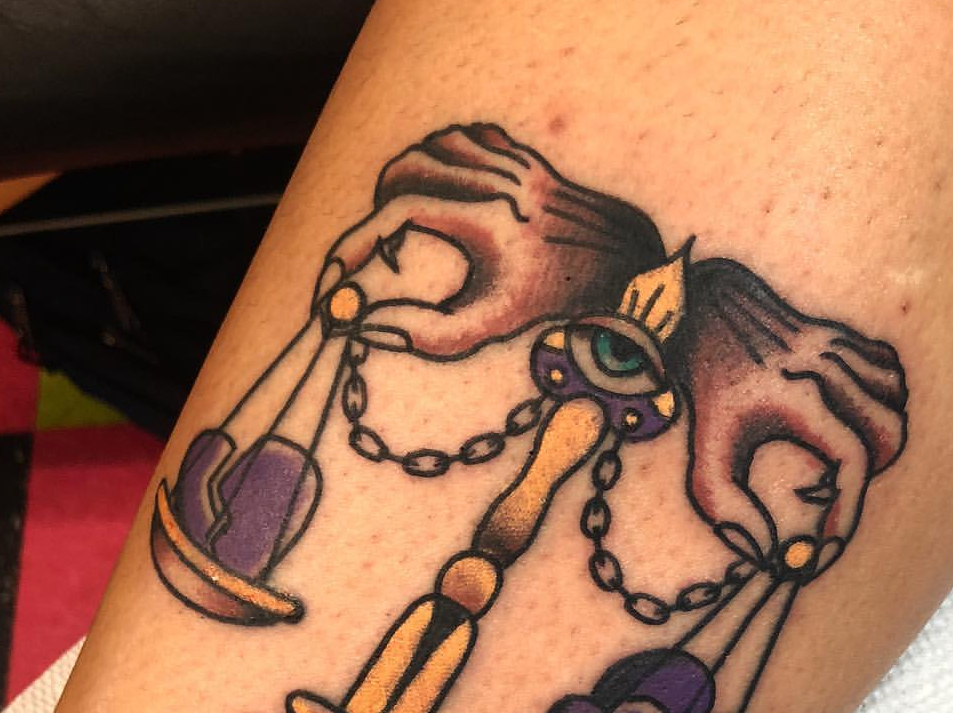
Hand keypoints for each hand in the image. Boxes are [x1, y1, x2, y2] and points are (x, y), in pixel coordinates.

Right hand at [316, 123, 663, 357]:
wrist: (614, 261)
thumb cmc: (546, 299)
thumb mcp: (487, 328)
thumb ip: (427, 335)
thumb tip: (368, 324)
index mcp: (488, 222)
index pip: (399, 214)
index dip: (357, 244)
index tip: (338, 276)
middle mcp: (498, 180)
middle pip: (405, 169)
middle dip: (381, 209)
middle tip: (390, 251)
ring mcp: (510, 158)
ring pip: (429, 147)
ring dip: (407, 181)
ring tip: (416, 222)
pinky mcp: (518, 146)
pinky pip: (459, 136)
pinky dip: (440, 158)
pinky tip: (448, 192)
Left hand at [668, 258, 907, 573]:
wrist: (707, 314)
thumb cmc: (708, 398)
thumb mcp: (703, 459)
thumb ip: (727, 512)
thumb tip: (765, 552)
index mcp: (795, 394)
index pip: (850, 457)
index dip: (846, 510)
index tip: (825, 547)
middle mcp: (827, 365)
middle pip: (888, 431)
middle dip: (869, 474)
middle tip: (828, 491)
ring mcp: (844, 345)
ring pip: (897, 404)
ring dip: (879, 440)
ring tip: (837, 456)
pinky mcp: (853, 334)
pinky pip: (892, 378)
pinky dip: (884, 405)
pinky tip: (849, 418)